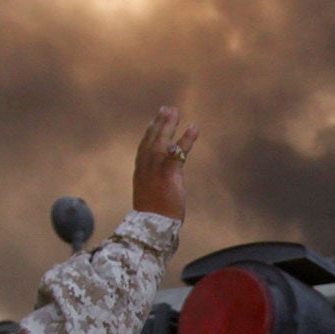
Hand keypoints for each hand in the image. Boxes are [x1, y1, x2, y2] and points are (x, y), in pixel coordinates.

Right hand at [133, 106, 197, 221]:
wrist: (152, 224)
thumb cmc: (153, 214)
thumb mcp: (149, 195)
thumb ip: (152, 184)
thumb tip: (158, 183)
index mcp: (140, 170)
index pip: (144, 146)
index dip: (150, 132)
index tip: (154, 121)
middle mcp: (145, 165)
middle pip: (152, 138)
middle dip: (160, 122)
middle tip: (167, 108)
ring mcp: (156, 167)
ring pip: (162, 140)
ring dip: (169, 124)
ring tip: (175, 111)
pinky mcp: (168, 172)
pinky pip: (179, 151)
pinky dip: (187, 138)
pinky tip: (194, 127)